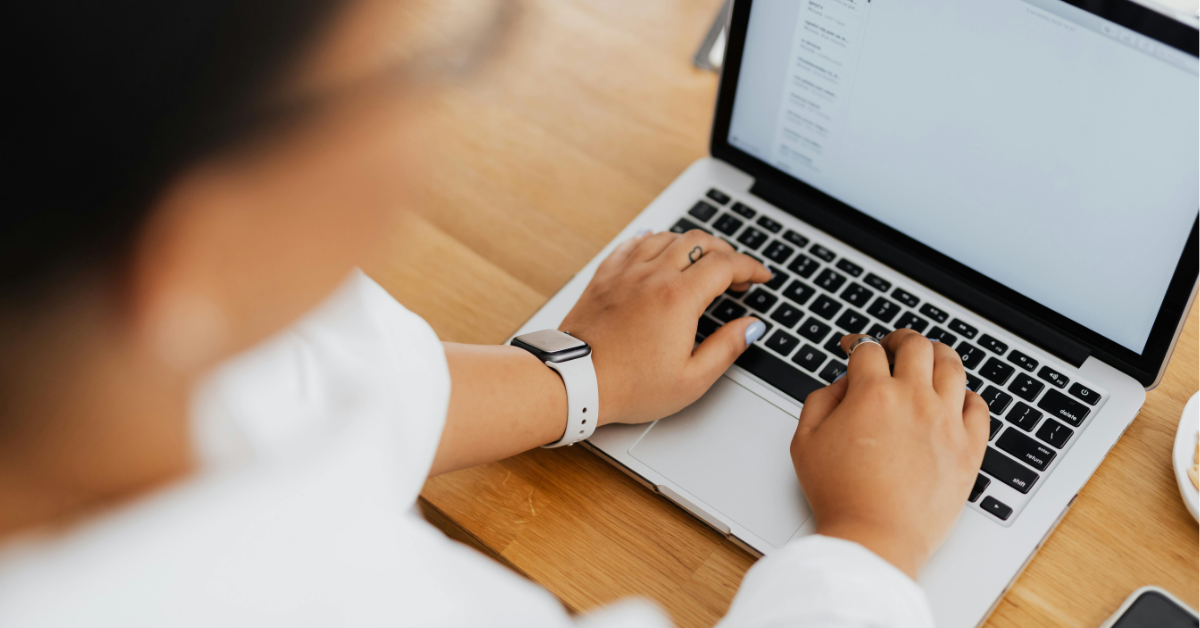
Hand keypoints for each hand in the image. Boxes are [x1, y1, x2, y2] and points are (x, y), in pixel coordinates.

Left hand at [560, 229, 771, 425]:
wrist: (575, 381)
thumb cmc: (629, 386)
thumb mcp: (691, 379)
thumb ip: (727, 348)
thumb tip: (750, 327)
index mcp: (679, 298)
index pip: (726, 265)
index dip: (750, 267)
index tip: (761, 276)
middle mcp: (653, 276)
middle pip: (699, 242)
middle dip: (725, 252)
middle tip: (735, 272)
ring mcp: (626, 272)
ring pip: (666, 237)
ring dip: (691, 243)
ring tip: (701, 261)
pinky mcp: (604, 277)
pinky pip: (632, 244)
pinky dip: (653, 240)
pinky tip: (657, 246)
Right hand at [790, 330, 989, 577]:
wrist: (874, 538)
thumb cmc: (839, 495)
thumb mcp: (805, 440)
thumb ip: (820, 400)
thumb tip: (843, 383)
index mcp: (873, 394)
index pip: (869, 349)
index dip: (857, 343)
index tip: (854, 349)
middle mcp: (915, 399)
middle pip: (916, 345)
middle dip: (900, 339)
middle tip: (893, 346)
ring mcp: (947, 422)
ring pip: (952, 365)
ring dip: (937, 355)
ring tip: (928, 359)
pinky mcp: (969, 449)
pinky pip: (979, 407)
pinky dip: (967, 395)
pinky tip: (954, 399)